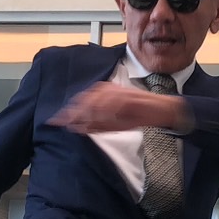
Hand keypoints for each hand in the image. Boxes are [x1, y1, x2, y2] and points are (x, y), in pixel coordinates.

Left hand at [50, 84, 187, 133]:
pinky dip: (103, 112)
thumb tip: (77, 128)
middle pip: (86, 99)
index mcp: (105, 92)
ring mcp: (119, 93)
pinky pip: (112, 104)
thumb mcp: (115, 122)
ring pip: (97, 101)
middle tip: (61, 123)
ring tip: (76, 124)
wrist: (162, 109)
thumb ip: (98, 124)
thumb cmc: (138, 115)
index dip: (69, 111)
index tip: (56, 121)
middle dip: (73, 112)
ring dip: (86, 113)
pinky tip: (95, 120)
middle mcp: (110, 89)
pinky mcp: (128, 97)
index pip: (83, 100)